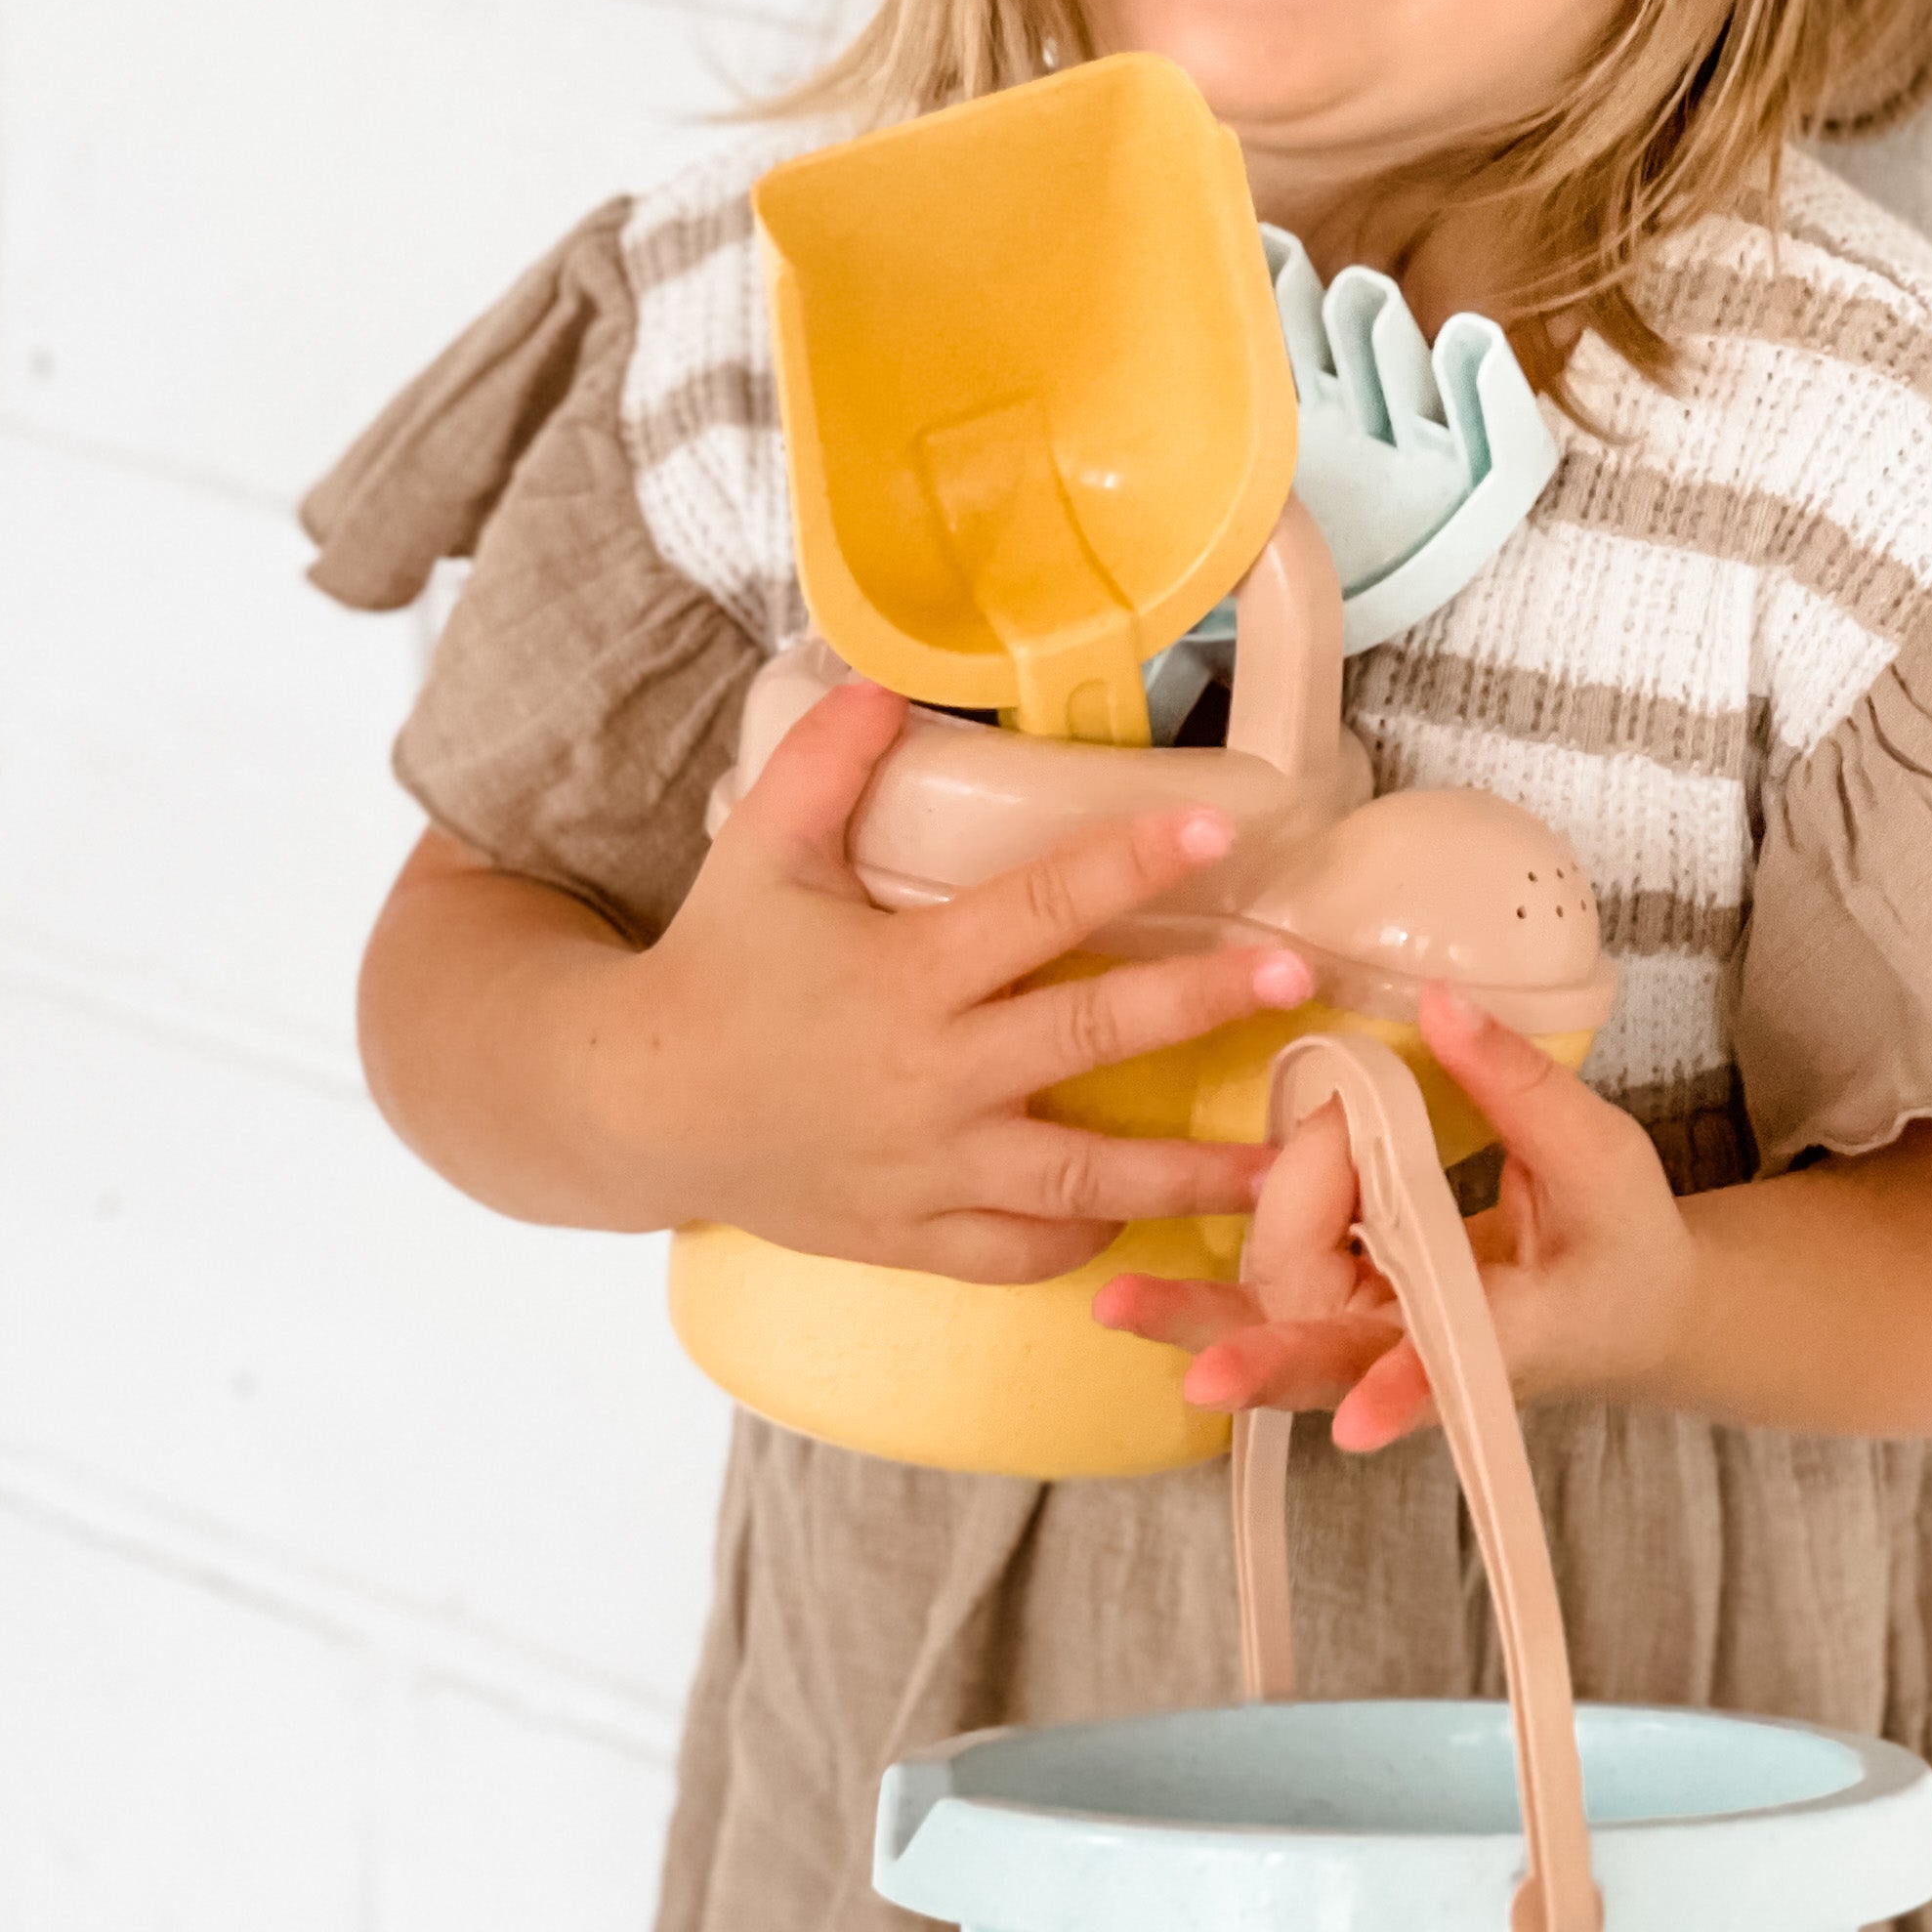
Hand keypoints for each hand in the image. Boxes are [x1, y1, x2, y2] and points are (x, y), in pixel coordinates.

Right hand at [612, 678, 1314, 1282]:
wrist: (639, 1105)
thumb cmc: (715, 970)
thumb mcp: (760, 852)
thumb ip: (825, 765)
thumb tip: (882, 677)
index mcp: (906, 974)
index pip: (1040, 906)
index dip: (1132, 861)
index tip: (1217, 824)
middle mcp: (931, 1076)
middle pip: (1089, 1038)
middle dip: (1198, 1006)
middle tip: (1292, 978)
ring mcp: (928, 1169)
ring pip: (1081, 1179)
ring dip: (1187, 1170)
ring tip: (1281, 1166)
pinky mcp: (912, 1238)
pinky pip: (1020, 1253)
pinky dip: (1085, 1239)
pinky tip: (1141, 1213)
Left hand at [1091, 986, 1697, 1444]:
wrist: (1622, 1307)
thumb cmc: (1621, 1237)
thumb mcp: (1601, 1152)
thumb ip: (1520, 1085)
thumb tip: (1438, 1005)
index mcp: (1511, 1339)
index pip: (1447, 1372)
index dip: (1400, 1391)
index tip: (1356, 1426)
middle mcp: (1427, 1358)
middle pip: (1328, 1363)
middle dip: (1256, 1359)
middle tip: (1172, 1348)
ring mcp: (1374, 1343)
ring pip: (1282, 1316)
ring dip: (1214, 1299)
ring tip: (1134, 1290)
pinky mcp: (1342, 1315)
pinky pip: (1277, 1280)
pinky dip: (1249, 1236)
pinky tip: (1227, 1206)